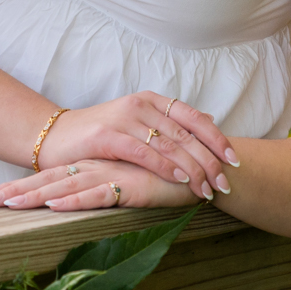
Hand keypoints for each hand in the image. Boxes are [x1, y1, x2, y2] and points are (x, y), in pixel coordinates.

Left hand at [0, 159, 195, 211]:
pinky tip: (55, 205)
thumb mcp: (123, 187)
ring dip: (34, 197)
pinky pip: (96, 194)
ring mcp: (108, 175)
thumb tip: (71, 202)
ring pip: (64, 187)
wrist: (197, 170)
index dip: (16, 187)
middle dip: (13, 192)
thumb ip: (100, 190)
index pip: (46, 177)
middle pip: (45, 180)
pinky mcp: (127, 186)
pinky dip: (74, 201)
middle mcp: (93, 168)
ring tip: (5, 205)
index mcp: (89, 167)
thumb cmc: (158, 179)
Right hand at [35, 93, 236, 200]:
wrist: (55, 138)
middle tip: (226, 182)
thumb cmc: (100, 137)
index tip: (235, 160)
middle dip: (210, 160)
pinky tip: (181, 179)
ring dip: (193, 168)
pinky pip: (144, 152)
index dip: (216, 139)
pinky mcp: (107, 136)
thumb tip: (207, 129)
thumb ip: (168, 127)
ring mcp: (124, 118)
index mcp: (152, 100)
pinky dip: (166, 166)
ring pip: (169, 144)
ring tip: (208, 188)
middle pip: (186, 134)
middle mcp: (141, 104)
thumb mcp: (138, 125)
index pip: (194, 117)